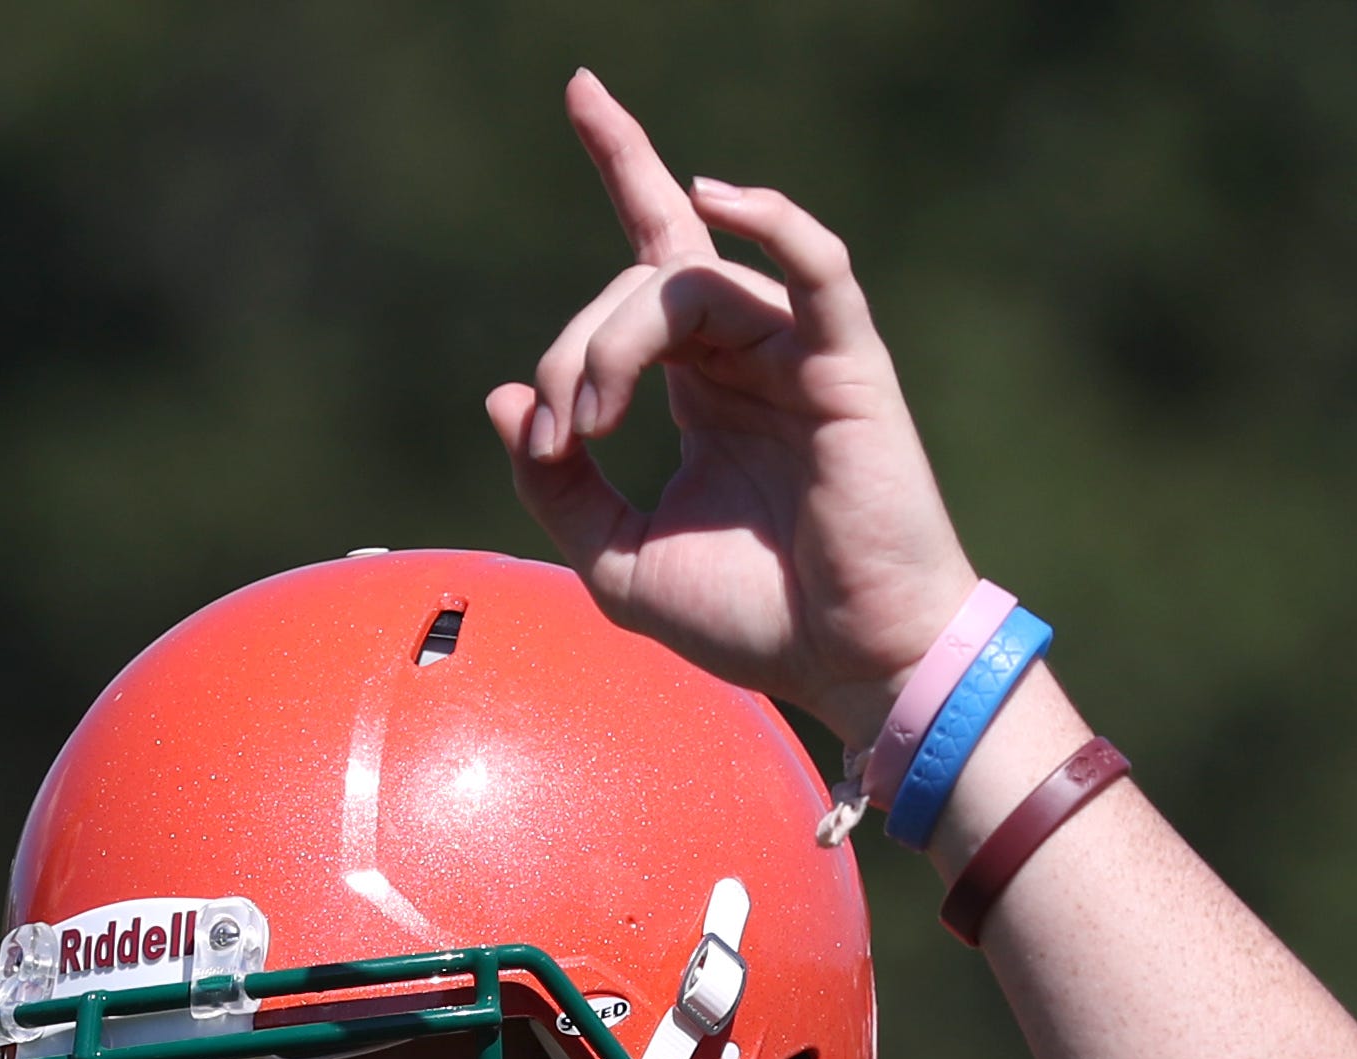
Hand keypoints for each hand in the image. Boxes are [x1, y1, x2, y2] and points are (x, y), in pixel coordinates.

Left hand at [492, 74, 979, 753]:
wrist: (849, 669)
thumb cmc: (757, 622)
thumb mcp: (619, 563)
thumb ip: (558, 486)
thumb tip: (507, 397)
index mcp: (704, 386)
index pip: (654, 253)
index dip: (623, 164)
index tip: (581, 91)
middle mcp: (750, 354)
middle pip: (639, 285)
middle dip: (576, 346)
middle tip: (562, 433)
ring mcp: (800, 353)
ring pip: (689, 284)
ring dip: (616, 338)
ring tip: (594, 418)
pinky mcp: (849, 367)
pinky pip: (815, 267)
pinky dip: (770, 221)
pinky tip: (711, 199)